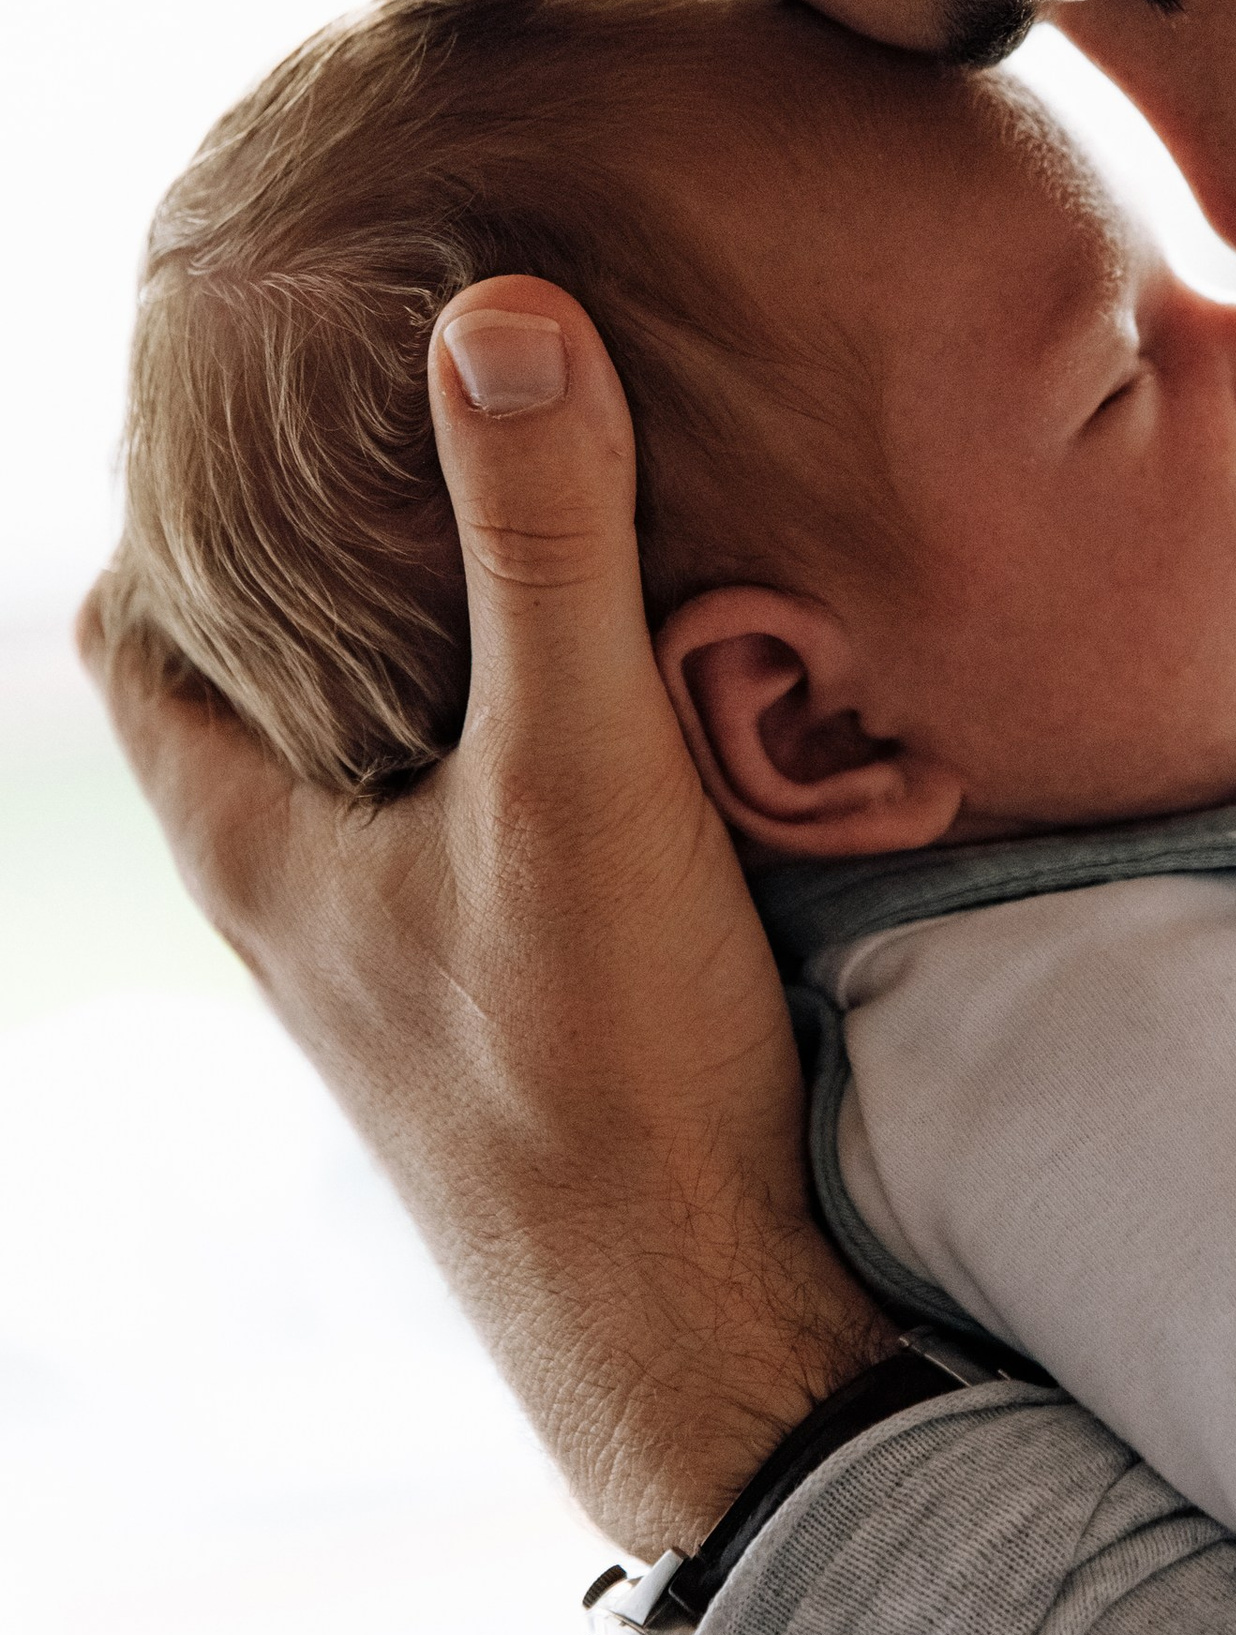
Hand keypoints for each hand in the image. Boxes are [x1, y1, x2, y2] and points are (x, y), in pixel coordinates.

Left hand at [81, 273, 894, 1555]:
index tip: (259, 381)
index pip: (131, 634)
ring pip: (381, 761)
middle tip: (411, 414)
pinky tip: (645, 688)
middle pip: (255, 684)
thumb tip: (500, 313)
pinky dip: (525, 738)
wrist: (705, 1321)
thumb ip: (545, 548)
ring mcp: (411, 961)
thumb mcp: (574, 773)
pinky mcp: (524, 998)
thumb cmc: (600, 1064)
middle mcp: (306, 901)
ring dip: (433, 651)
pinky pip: (486, 827)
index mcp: (251, 843)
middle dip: (311, 552)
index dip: (164, 502)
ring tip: (529, 518)